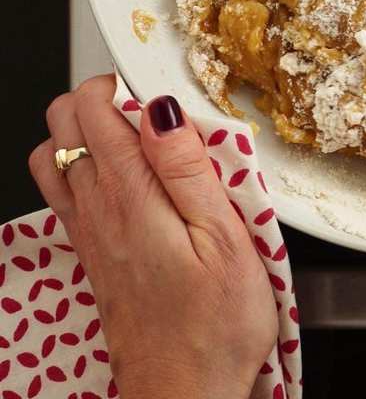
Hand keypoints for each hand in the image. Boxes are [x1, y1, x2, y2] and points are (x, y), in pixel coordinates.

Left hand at [27, 75, 275, 398]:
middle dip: (99, 98)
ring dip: (86, 134)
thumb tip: (163, 110)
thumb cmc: (215, 324)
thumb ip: (190, 169)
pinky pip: (65, 193)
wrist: (185, 392)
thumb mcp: (225, 238)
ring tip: (140, 138)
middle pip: (63, 126)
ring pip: (54, 157)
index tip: (160, 88)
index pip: (94, 112)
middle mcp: (96, 211)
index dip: (122, 83)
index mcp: (131, 197)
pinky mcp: (93, 254)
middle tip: (152, 107)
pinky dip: (84, 168)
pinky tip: (127, 180)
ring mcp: (88, 233)